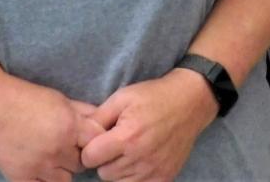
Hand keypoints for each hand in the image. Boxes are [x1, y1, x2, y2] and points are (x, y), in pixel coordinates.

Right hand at [0, 73, 101, 181]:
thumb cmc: (24, 97)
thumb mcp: (58, 99)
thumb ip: (82, 112)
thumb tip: (102, 120)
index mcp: (69, 126)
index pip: (97, 144)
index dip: (93, 141)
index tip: (85, 139)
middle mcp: (58, 149)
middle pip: (81, 164)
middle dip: (75, 155)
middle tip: (63, 145)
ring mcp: (39, 166)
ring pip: (65, 180)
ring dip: (61, 170)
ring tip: (49, 155)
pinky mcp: (22, 178)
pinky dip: (43, 180)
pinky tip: (37, 166)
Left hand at [80, 69, 218, 181]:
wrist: (189, 103)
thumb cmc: (153, 96)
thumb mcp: (122, 97)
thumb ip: (98, 117)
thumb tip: (81, 134)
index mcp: (127, 137)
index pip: (90, 158)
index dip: (89, 148)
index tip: (98, 139)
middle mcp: (140, 159)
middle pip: (103, 173)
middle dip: (104, 159)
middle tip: (115, 143)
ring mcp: (153, 172)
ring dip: (118, 170)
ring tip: (128, 150)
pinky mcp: (164, 179)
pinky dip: (133, 177)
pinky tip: (139, 160)